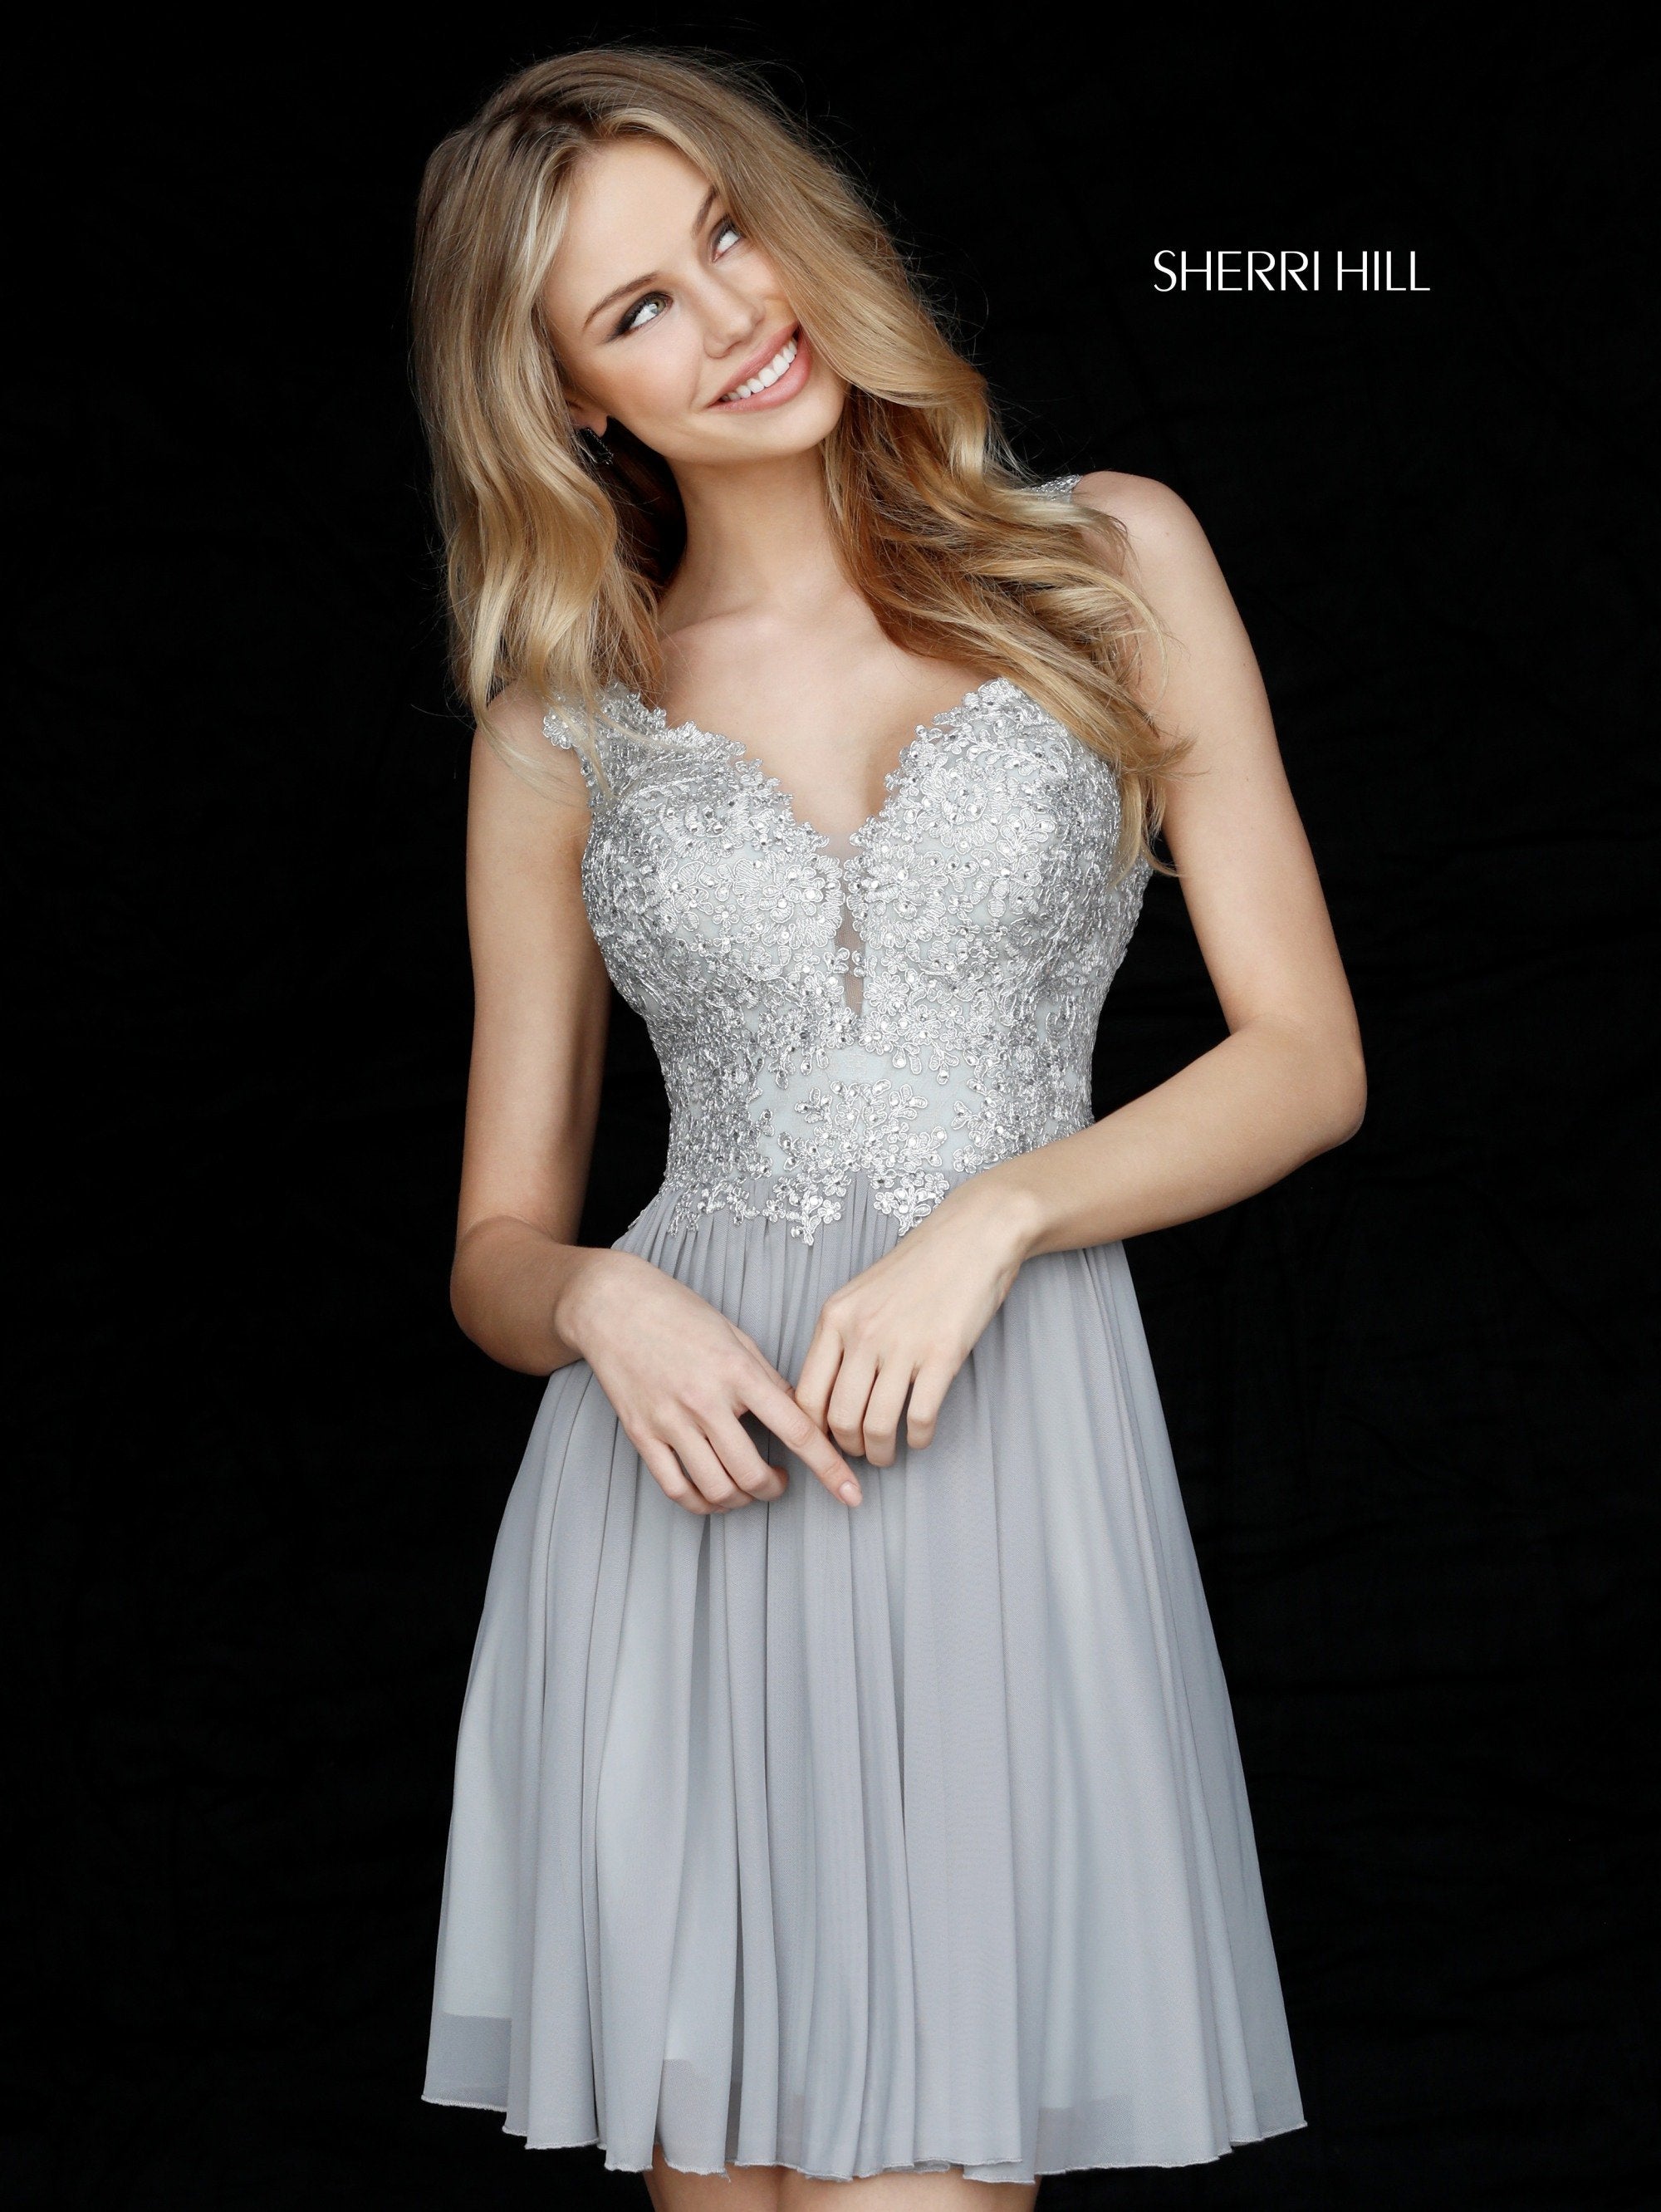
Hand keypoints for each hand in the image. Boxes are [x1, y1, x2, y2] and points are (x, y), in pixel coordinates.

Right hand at [558, 1250, 862, 1514]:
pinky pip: (676, 1488)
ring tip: (749, 1489)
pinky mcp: (641, 1434)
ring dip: (741, 1500)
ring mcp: (670, 1420)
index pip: (797, 1430)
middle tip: (781, 1482)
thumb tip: (801, 1415)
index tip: (852, 1494)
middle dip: (775, 1488)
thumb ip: (767, 1378)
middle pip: (752, 1473)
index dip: (829, 1468)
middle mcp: (704, 1400)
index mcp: (737, 1371)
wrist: (613, 1304)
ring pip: (716, 1488)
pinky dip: (702, 1503)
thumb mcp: (735, 1335)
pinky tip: (714, 1495)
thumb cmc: (678, 1312)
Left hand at [793, 1180, 1039, 1466]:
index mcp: (836, 1318)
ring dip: (880, 1452)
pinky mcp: (942, 1355)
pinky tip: (919, 1437)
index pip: (806, 1394)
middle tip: (858, 1452)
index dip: (812, 1431)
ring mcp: (902, 1345)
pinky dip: (917, 1438)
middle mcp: (863, 1334)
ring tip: (886, 1454)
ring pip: (876, 1425)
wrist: (972, 1236)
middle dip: (847, 1448)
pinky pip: (920, 1417)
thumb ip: (842, 1336)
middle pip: (839, 1417)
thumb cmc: (918, 1266)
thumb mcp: (861, 1293)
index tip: (824, 1442)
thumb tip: (828, 1391)